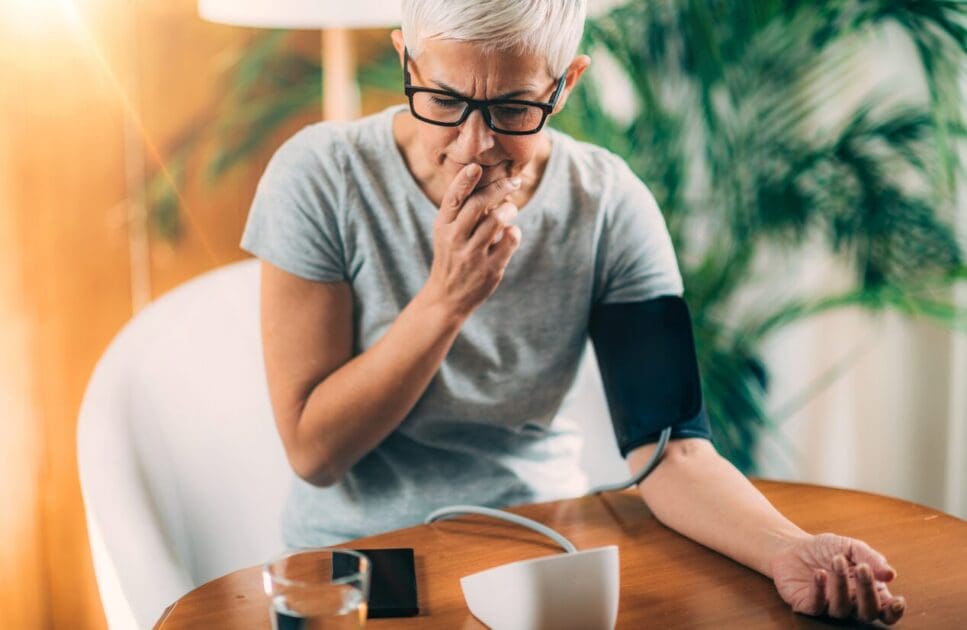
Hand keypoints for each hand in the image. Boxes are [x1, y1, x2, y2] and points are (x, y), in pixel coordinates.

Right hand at [423, 162, 521, 317]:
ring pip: (497, 220)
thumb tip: (492, 186)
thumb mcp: (448, 233)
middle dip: (499, 188)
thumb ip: (464, 212)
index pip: (453, 198)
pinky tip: (510, 233)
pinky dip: (514, 231)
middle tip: (514, 182)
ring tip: (511, 209)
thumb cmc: (452, 257)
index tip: (476, 167)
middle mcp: (455, 239)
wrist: (447, 297)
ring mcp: (472, 255)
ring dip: (509, 209)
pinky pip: (510, 240)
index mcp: (443, 226)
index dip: (464, 180)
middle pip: (478, 204)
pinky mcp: (490, 268)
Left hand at [771, 532, 905, 624]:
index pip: (886, 612)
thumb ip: (870, 557)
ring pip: (841, 608)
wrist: (792, 547)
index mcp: (867, 593)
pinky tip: (819, 573)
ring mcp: (829, 607)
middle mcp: (851, 605)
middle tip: (862, 567)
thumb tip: (891, 574)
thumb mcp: (850, 546)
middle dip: (867, 591)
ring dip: (841, 584)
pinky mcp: (807, 606)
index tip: (898, 600)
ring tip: (836, 560)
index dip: (894, 611)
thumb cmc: (827, 549)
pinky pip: (816, 605)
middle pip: (867, 612)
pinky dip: (819, 590)